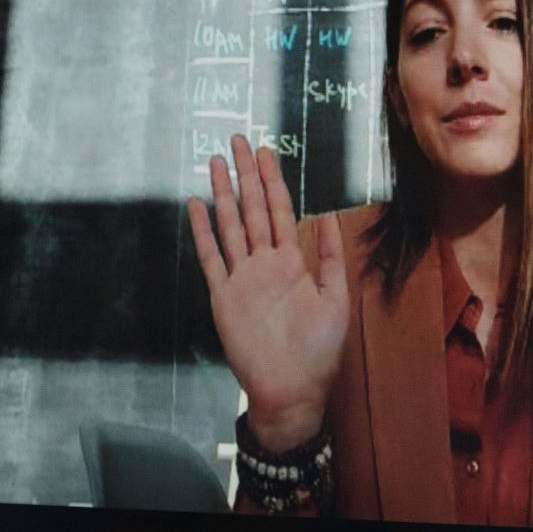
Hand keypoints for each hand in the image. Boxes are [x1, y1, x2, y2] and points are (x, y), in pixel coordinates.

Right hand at [187, 135, 349, 452]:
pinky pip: (211, 258)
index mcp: (292, 262)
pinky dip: (203, 232)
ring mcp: (241, 278)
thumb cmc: (318, 351)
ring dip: (223, 195)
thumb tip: (330, 215)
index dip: (272, 180)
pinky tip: (196, 207)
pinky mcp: (223, 297)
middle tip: (238, 141)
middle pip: (253, 209)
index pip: (280, 211)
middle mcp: (264, 263)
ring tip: (214, 164)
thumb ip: (331, 257)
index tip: (265, 152)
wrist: (292, 389)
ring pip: (230, 226)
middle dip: (246, 175)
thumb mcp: (336, 299)